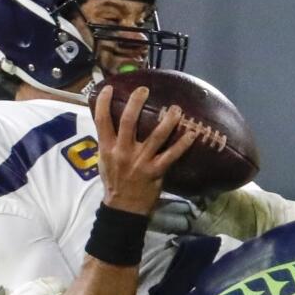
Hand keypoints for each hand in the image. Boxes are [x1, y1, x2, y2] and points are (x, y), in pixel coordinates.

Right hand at [93, 85, 195, 215]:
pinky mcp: (156, 171)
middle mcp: (123, 152)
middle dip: (136, 103)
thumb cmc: (114, 180)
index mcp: (107, 147)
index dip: (104, 102)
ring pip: (155, 136)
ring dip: (167, 121)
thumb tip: (112, 119)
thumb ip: (108, 140)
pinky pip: (172, 155)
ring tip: (176, 108)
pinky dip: (183, 144)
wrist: (123, 207)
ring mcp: (140, 161)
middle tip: (144, 89)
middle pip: (129, 122)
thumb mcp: (104, 159)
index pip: (102, 120)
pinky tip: (192, 134)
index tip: (110, 87)